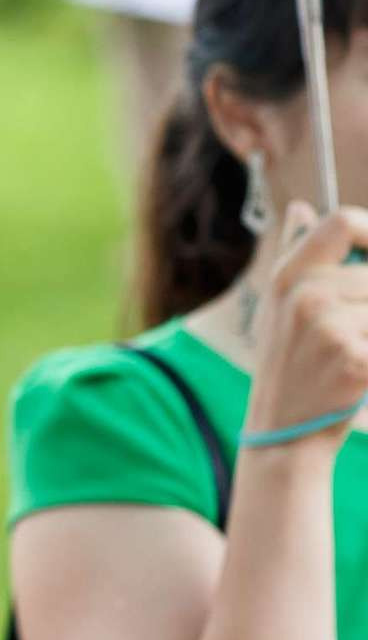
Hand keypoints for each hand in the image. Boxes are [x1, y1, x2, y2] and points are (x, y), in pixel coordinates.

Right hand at [246, 202, 367, 451]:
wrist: (285, 430)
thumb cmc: (290, 364)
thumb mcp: (280, 305)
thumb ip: (298, 253)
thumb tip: (304, 208)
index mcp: (288, 276)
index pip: (342, 223)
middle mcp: (306, 295)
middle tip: (355, 333)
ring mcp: (330, 328)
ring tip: (354, 355)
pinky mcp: (355, 361)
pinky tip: (359, 375)